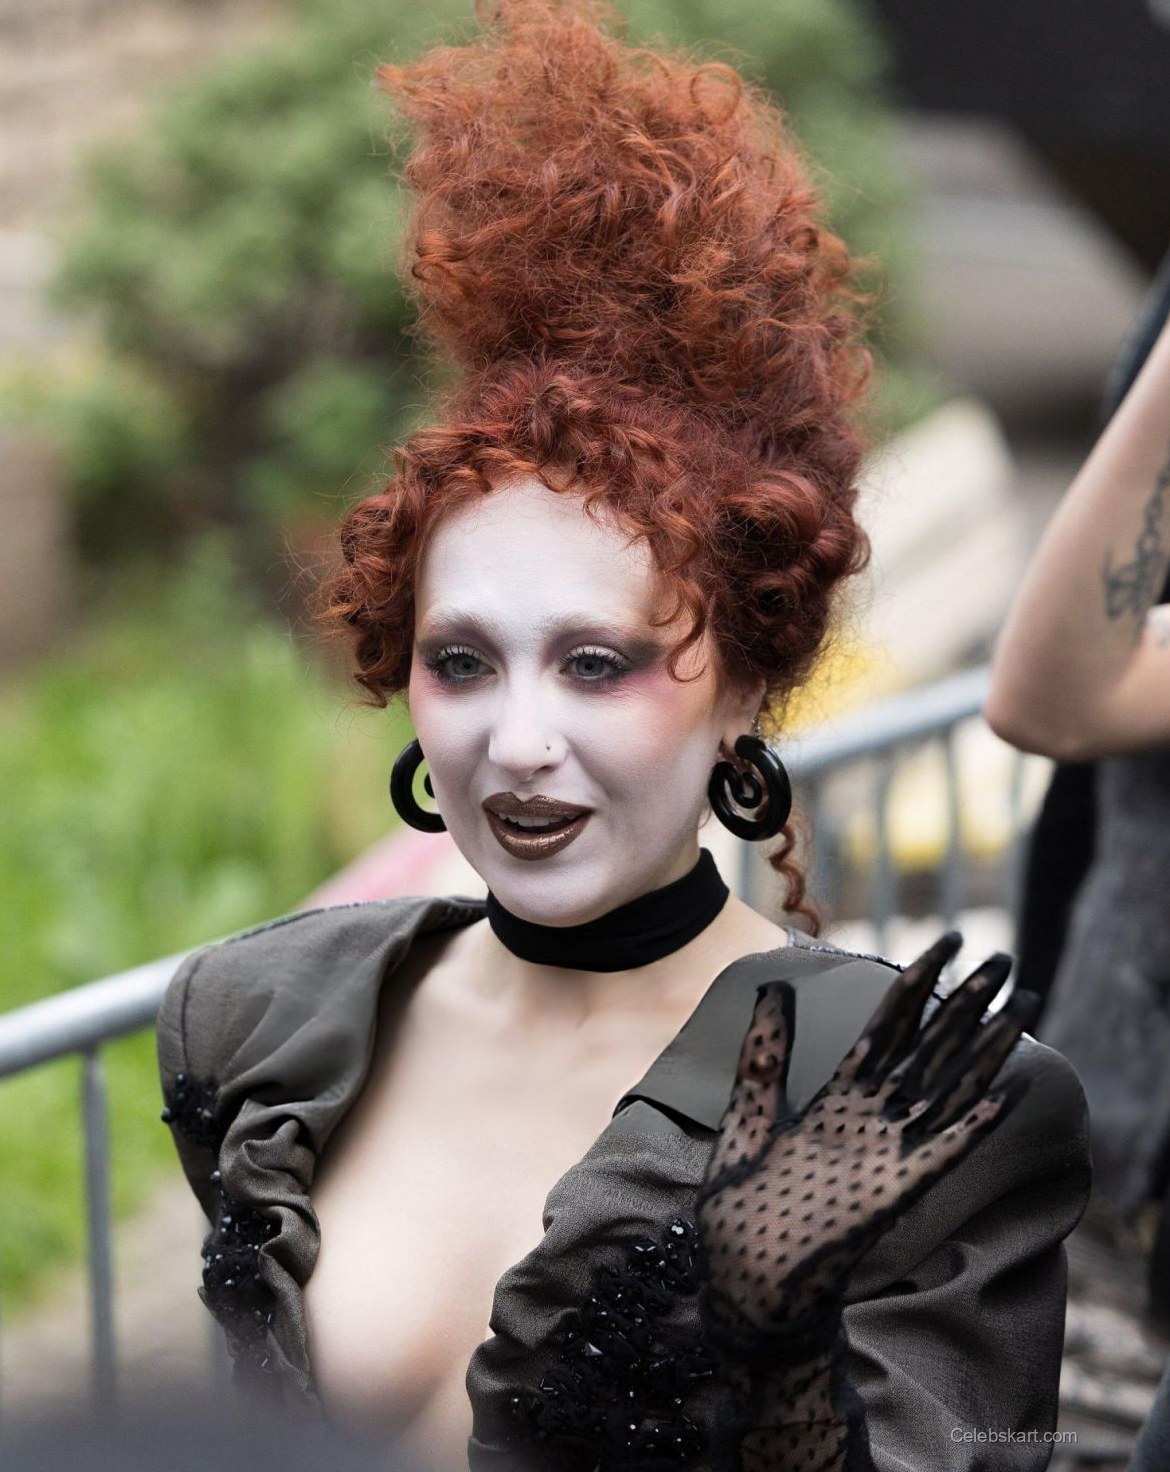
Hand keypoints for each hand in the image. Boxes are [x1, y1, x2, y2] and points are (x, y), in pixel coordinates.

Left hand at [695, 932, 1040, 1357]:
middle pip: (930, 1049)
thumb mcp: (749, 1116)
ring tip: (1020, 1009)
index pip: (888, 1026)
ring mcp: (886, 1155)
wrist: (742, 1279)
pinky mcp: (891, 1195)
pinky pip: (940, 1155)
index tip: (948, 942)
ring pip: (946, 1091)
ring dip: (985, 1051)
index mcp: (839, 1098)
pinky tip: (1002, 1097)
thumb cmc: (744, 1204)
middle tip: (1004, 960)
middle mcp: (872, 1121)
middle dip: (966, 1004)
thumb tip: (775, 988)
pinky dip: (970, 1127)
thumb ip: (764, 1056)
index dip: (918, 983)